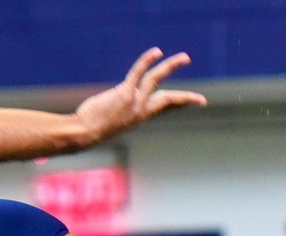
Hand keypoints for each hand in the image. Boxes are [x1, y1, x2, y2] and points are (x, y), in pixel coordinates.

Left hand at [73, 48, 206, 144]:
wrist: (84, 134)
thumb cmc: (90, 129)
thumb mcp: (108, 121)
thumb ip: (116, 110)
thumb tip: (111, 104)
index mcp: (139, 117)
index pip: (164, 108)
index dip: (180, 104)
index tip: (195, 102)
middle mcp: (140, 111)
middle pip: (169, 101)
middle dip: (186, 99)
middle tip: (201, 100)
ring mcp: (134, 102)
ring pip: (156, 80)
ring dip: (171, 67)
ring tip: (185, 58)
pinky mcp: (124, 93)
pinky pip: (138, 72)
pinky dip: (146, 60)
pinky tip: (156, 51)